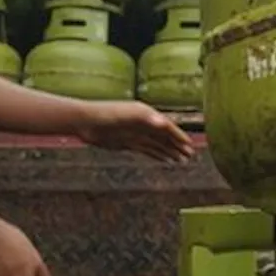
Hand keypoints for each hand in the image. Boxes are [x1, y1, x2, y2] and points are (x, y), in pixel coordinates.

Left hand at [76, 101, 194, 162]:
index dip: (179, 136)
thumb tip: (164, 123)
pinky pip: (146, 149)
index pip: (167, 126)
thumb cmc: (106, 114)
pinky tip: (165, 160)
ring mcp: (135, 133)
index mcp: (145, 114)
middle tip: (191, 156)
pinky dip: (157, 155)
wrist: (85, 121)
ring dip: (170, 151)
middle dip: (177, 145)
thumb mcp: (127, 116)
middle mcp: (143, 123)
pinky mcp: (127, 142)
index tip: (190, 145)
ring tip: (182, 161)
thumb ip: (146, 119)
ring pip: (157, 144)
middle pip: (164, 136)